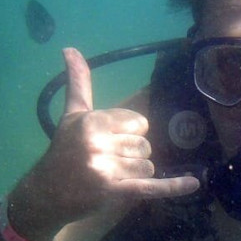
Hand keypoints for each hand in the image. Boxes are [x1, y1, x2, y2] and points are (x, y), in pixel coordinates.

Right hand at [11, 47, 198, 237]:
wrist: (47, 193)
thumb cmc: (64, 150)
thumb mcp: (72, 114)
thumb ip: (79, 82)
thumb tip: (69, 48)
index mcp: (93, 121)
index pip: (139, 123)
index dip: (129, 133)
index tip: (109, 141)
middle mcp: (99, 143)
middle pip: (144, 145)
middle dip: (132, 154)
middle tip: (107, 161)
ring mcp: (107, 169)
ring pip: (148, 166)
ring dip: (136, 173)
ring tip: (111, 175)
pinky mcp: (114, 192)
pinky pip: (151, 186)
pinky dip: (173, 186)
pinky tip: (193, 183)